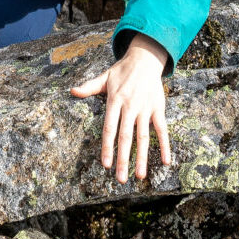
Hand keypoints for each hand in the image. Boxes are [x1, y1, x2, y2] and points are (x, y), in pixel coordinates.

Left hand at [69, 33, 171, 182]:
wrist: (145, 58)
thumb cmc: (122, 71)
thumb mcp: (104, 77)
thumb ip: (89, 87)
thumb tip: (72, 91)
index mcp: (115, 100)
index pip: (109, 128)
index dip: (107, 147)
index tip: (106, 165)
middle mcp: (130, 106)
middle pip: (126, 137)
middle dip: (123, 159)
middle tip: (121, 180)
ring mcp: (145, 108)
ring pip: (143, 137)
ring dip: (142, 157)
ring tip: (140, 176)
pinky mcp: (158, 108)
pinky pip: (162, 129)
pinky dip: (165, 145)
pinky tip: (166, 161)